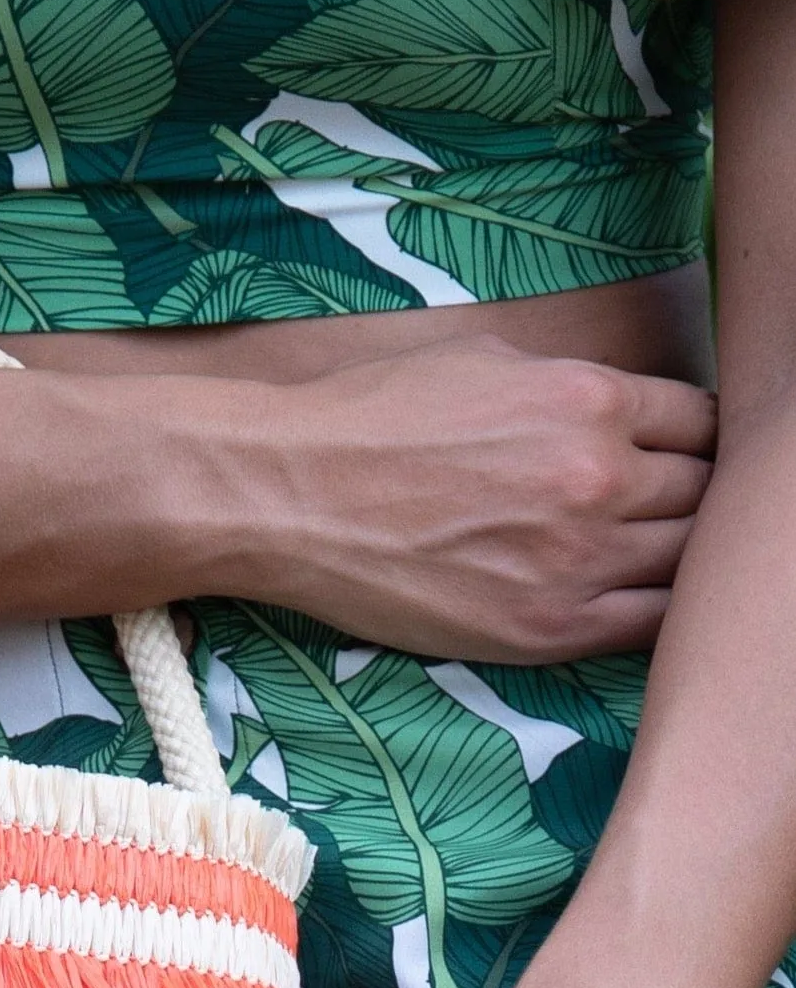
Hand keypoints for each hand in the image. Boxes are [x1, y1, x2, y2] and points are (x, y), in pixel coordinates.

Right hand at [241, 337, 715, 662]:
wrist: (282, 496)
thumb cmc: (366, 420)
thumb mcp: (482, 359)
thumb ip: (571, 386)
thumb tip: (625, 412)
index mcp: (589, 398)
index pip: (702, 420)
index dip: (691, 438)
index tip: (672, 454)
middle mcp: (596, 477)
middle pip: (705, 490)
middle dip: (686, 493)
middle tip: (656, 505)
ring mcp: (575, 560)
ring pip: (687, 560)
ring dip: (673, 554)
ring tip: (639, 550)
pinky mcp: (543, 628)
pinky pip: (648, 625)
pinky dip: (655, 611)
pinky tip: (629, 596)